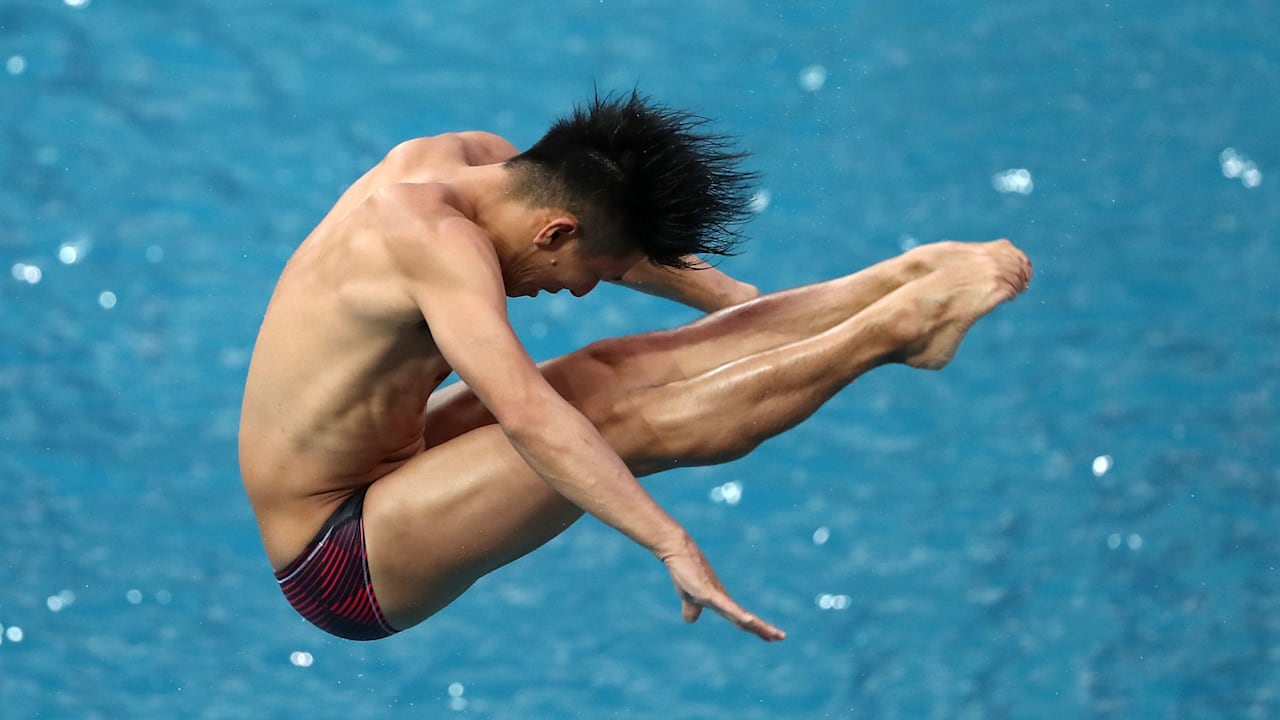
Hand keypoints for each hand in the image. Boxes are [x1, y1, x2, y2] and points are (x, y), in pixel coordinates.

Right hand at [659, 535, 785, 641]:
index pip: (741, 618)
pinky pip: (726, 606)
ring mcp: (718, 596)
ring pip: (741, 614)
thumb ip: (691, 609)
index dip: (756, 628)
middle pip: (746, 618)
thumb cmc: (684, 571)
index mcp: (720, 602)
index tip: (771, 637)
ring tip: (773, 633)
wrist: (678, 552)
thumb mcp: (688, 596)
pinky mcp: (709, 592)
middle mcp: (724, 599)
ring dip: (757, 625)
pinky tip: (749, 620)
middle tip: (781, 637)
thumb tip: (690, 620)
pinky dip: (739, 615)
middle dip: (763, 628)